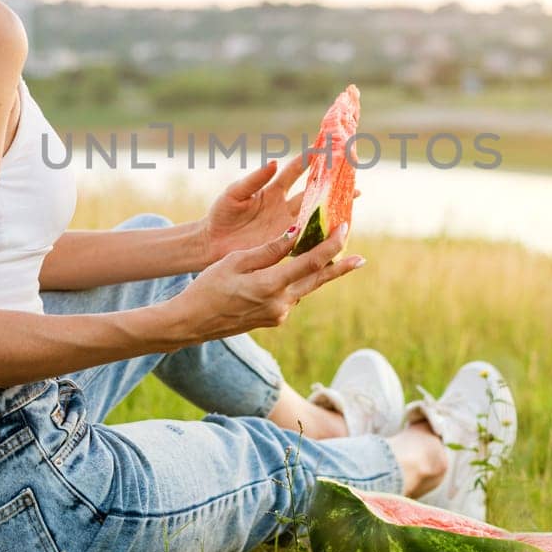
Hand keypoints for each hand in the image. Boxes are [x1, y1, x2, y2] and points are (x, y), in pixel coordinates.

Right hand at [172, 223, 363, 343]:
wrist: (191, 323)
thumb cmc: (207, 287)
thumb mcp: (235, 262)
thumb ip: (268, 251)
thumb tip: (295, 234)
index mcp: (270, 286)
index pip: (311, 263)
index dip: (331, 246)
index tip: (345, 229)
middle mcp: (280, 304)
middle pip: (318, 281)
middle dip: (340, 267)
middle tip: (360, 257)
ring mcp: (278, 314)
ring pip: (305, 288)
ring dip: (319, 274)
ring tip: (335, 259)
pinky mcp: (273, 319)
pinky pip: (292, 296)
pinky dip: (299, 283)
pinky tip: (299, 273)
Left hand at [199, 152, 361, 262]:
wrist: (213, 243)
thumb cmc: (221, 214)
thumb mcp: (235, 194)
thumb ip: (254, 179)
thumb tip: (274, 161)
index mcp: (272, 190)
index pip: (295, 171)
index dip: (309, 159)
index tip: (325, 147)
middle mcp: (283, 205)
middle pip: (313, 193)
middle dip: (332, 186)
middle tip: (353, 179)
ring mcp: (286, 225)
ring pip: (315, 215)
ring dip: (332, 210)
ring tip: (352, 204)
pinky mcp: (285, 243)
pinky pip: (307, 239)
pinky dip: (322, 237)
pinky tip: (338, 235)